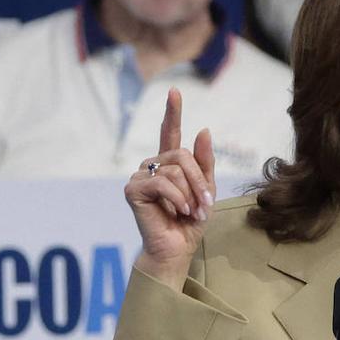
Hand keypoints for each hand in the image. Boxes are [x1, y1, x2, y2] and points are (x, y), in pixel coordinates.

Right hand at [126, 88, 214, 288]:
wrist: (178, 248)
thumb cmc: (191, 220)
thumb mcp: (206, 189)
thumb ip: (204, 161)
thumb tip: (203, 130)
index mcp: (170, 164)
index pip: (170, 133)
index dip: (173, 112)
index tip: (174, 91)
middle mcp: (153, 166)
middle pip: (181, 155)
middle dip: (198, 180)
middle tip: (204, 204)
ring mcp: (140, 177)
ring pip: (174, 169)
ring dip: (190, 193)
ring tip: (191, 211)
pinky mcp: (133, 190)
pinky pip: (162, 183)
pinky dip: (177, 198)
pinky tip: (178, 211)